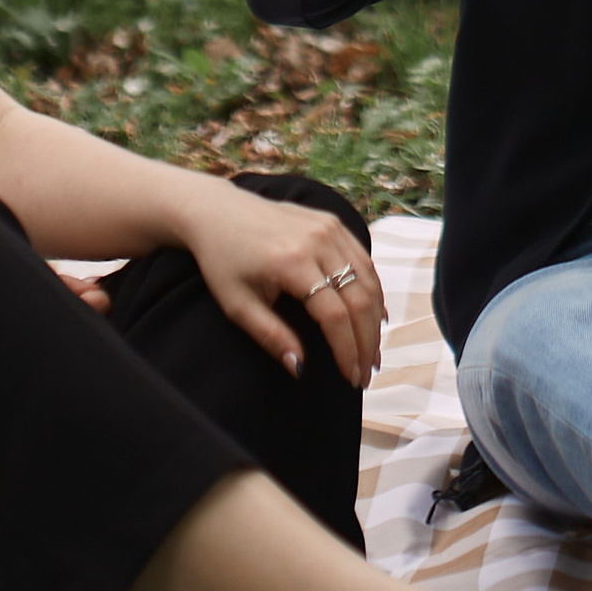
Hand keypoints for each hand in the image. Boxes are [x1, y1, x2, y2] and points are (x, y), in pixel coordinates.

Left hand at [170, 178, 383, 389]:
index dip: (346, 350)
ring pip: (367, 280)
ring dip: (375, 320)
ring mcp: (328, 227)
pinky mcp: (332, 222)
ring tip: (372, 352)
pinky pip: (363, 260)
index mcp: (291, 261)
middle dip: (366, 342)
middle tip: (365, 375)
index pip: (333, 315)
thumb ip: (270, 336)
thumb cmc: (223, 260)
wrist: (217, 212)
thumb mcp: (237, 304)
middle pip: (359, 299)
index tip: (349, 379)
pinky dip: (373, 291)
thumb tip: (298, 368)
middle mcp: (317, 240)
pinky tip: (375, 317)